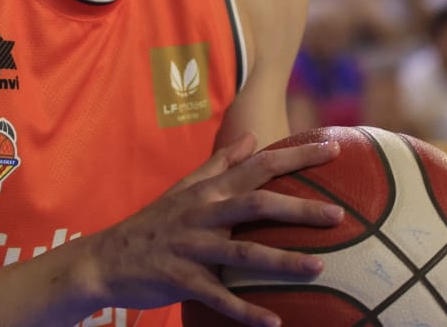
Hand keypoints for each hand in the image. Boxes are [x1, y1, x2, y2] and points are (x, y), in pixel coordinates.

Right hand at [82, 134, 342, 325]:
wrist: (106, 258)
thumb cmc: (154, 223)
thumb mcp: (184, 188)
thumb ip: (220, 164)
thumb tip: (252, 138)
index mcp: (208, 191)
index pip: (258, 166)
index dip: (296, 157)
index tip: (334, 150)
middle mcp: (202, 214)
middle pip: (255, 204)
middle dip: (298, 208)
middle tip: (339, 214)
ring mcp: (191, 248)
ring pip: (242, 253)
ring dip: (282, 262)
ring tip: (319, 268)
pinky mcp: (181, 280)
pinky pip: (218, 298)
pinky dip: (246, 312)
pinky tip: (275, 323)